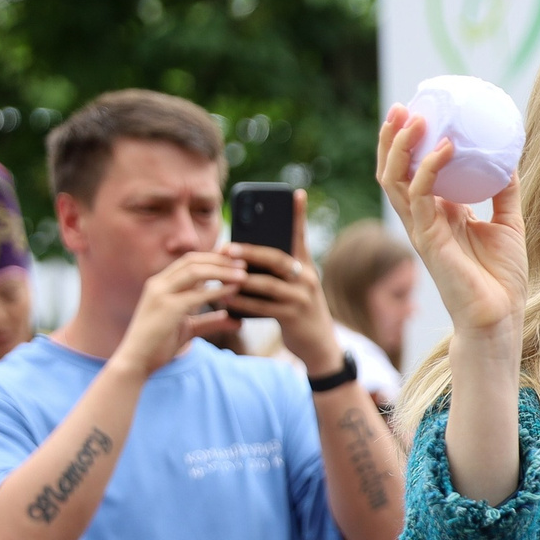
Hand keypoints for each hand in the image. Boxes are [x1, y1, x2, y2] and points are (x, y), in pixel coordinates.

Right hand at [115, 250, 249, 378]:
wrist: (137, 361)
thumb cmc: (160, 344)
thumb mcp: (190, 328)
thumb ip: (211, 321)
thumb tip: (236, 321)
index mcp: (161, 284)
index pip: (189, 261)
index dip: (213, 257)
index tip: (234, 259)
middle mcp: (158, 284)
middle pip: (193, 261)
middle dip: (220, 259)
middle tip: (244, 263)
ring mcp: (161, 294)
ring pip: (195, 272)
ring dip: (221, 271)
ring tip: (244, 274)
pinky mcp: (167, 308)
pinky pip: (196, 294)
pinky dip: (217, 290)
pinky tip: (233, 291)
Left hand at [226, 189, 342, 378]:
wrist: (320, 347)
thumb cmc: (300, 313)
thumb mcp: (295, 288)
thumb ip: (277, 272)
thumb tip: (241, 257)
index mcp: (306, 267)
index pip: (301, 236)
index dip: (298, 214)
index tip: (295, 193)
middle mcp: (307, 278)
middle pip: (276, 258)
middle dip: (250, 251)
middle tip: (225, 248)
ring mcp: (301, 298)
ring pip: (266, 284)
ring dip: (240, 279)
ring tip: (218, 273)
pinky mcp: (293, 316)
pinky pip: (262, 306)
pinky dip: (241, 302)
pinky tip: (225, 298)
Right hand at [377, 105, 523, 346]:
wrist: (500, 316)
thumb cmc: (502, 278)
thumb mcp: (508, 224)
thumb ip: (504, 192)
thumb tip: (508, 157)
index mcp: (440, 214)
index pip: (413, 172)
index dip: (410, 144)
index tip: (419, 112)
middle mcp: (424, 218)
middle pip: (394, 171)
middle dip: (392, 138)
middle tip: (403, 107)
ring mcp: (422, 228)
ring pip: (395, 180)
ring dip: (400, 146)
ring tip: (413, 118)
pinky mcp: (427, 239)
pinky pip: (421, 197)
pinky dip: (430, 169)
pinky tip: (445, 148)